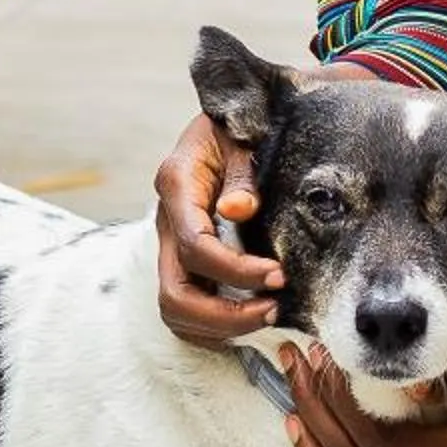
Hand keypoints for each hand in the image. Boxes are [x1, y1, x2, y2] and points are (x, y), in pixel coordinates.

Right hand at [153, 110, 282, 347]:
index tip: (279, 276)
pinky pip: (185, 308)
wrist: (223, 121)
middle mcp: (167, 220)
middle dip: (224, 315)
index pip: (196, 247)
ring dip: (220, 325)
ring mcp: (170, 243)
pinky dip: (213, 325)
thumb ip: (242, 174)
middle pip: (175, 293)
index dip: (237, 271)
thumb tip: (238, 210)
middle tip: (273, 308)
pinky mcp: (182, 258)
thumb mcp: (243, 137)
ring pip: (174, 308)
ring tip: (267, 314)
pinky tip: (250, 316)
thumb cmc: (238, 127)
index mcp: (177, 185)